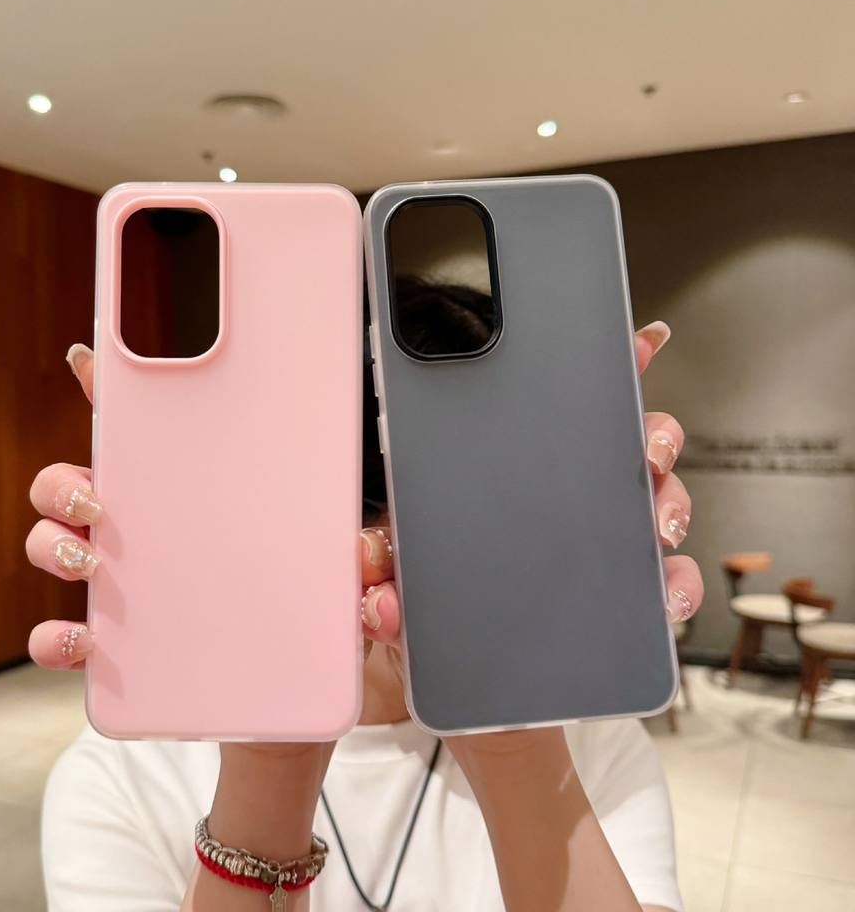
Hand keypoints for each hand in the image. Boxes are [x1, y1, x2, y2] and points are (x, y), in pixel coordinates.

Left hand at [359, 321, 704, 699]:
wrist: (474, 708)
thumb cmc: (439, 633)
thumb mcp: (400, 590)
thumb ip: (382, 572)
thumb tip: (369, 566)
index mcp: (514, 485)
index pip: (558, 411)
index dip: (603, 367)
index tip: (633, 340)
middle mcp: (566, 506)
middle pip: (626, 447)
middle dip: (650, 434)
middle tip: (644, 447)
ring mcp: (601, 551)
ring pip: (659, 503)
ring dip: (670, 501)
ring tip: (655, 521)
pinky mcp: (625, 603)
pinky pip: (669, 584)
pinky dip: (679, 585)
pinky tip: (664, 593)